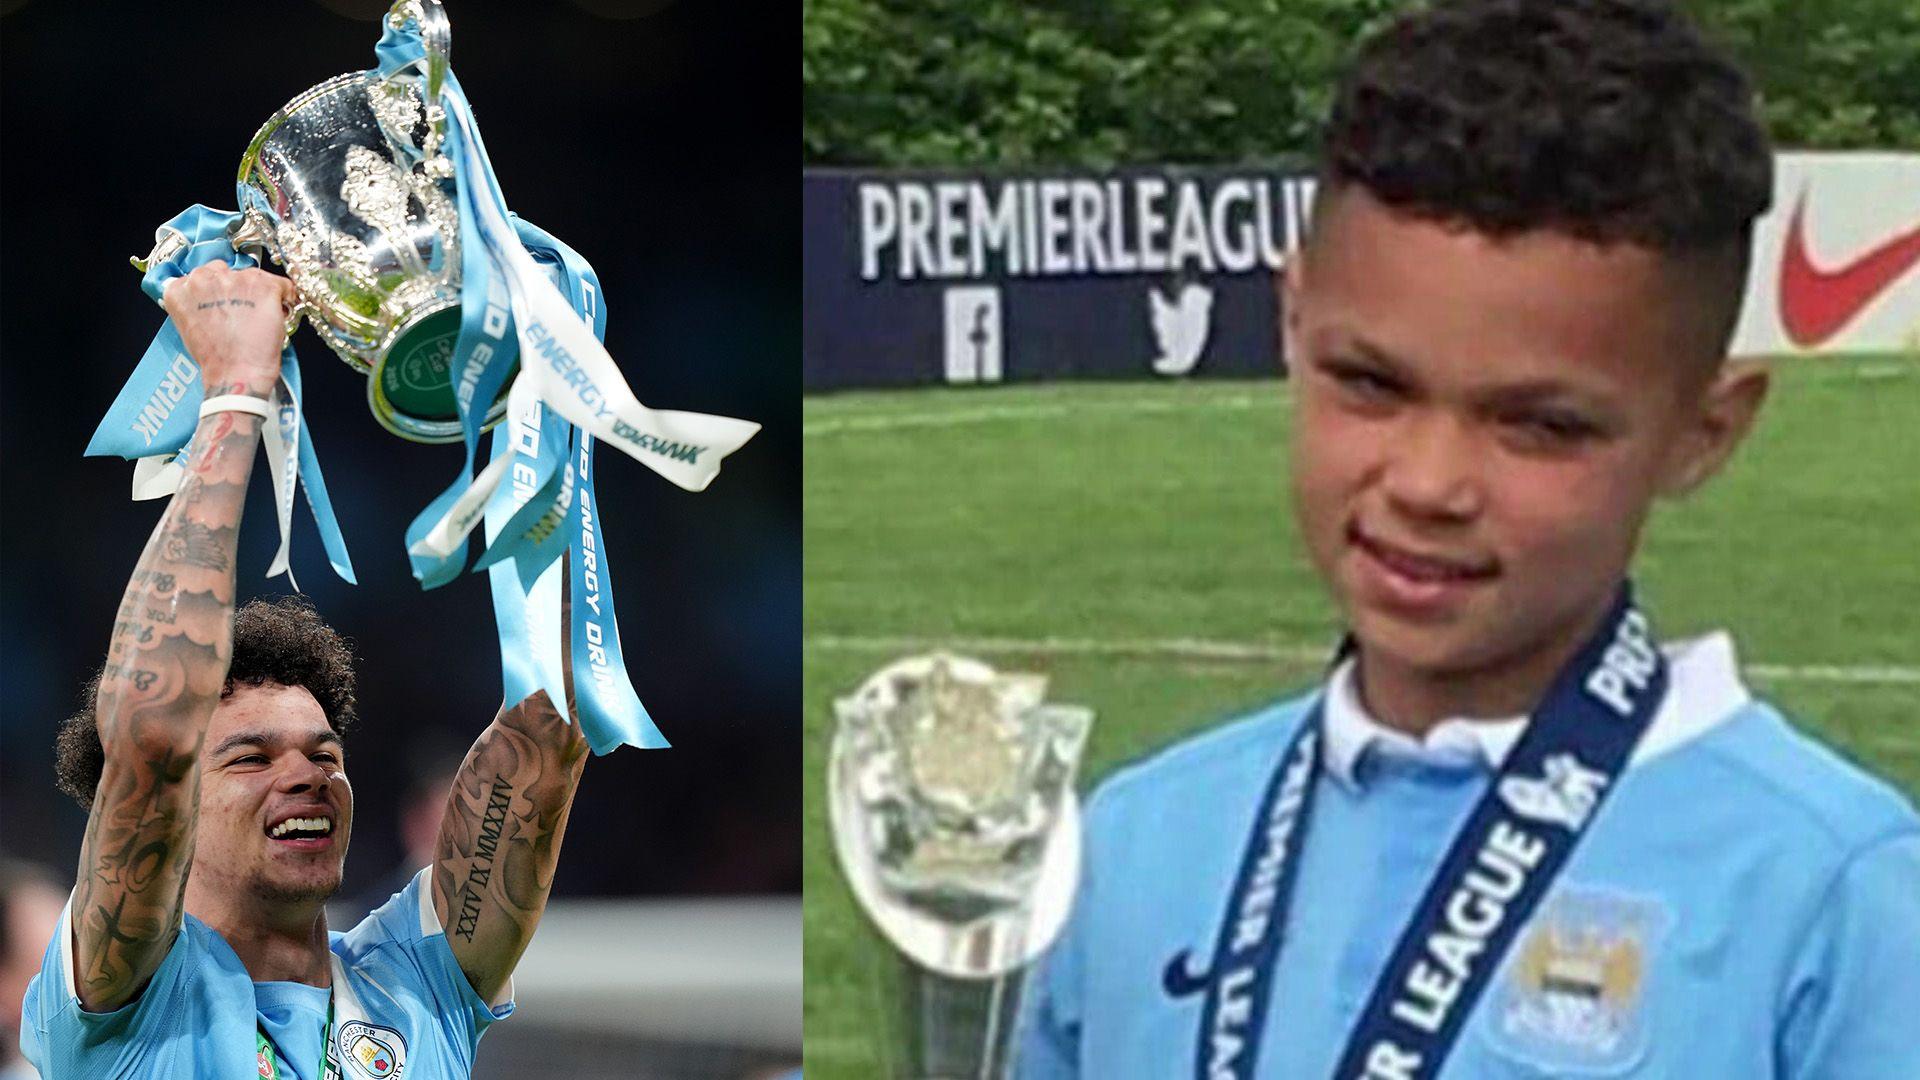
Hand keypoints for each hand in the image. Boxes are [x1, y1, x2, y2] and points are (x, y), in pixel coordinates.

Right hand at [162, 263, 296, 398]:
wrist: (236, 373)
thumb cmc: (216, 358)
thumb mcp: (191, 324)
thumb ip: (197, 302)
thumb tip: (213, 296)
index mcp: (180, 288)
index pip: (203, 274)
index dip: (218, 290)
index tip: (226, 302)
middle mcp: (204, 278)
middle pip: (226, 270)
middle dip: (236, 288)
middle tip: (243, 312)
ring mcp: (235, 279)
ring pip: (253, 276)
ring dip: (259, 292)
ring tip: (259, 318)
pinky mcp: (263, 286)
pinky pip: (282, 284)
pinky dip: (285, 297)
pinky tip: (277, 315)